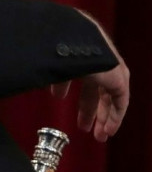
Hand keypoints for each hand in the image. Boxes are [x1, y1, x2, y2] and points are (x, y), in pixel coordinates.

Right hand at [50, 13, 129, 141]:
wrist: (69, 37)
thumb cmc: (52, 48)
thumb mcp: (52, 67)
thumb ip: (56, 81)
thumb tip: (57, 95)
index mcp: (82, 58)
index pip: (86, 82)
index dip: (81, 101)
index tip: (75, 117)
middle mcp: (98, 62)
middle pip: (97, 91)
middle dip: (91, 111)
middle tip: (84, 128)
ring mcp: (110, 68)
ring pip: (110, 97)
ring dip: (104, 117)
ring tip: (98, 135)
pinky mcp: (118, 77)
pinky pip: (120, 101)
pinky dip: (115, 116)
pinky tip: (107, 129)